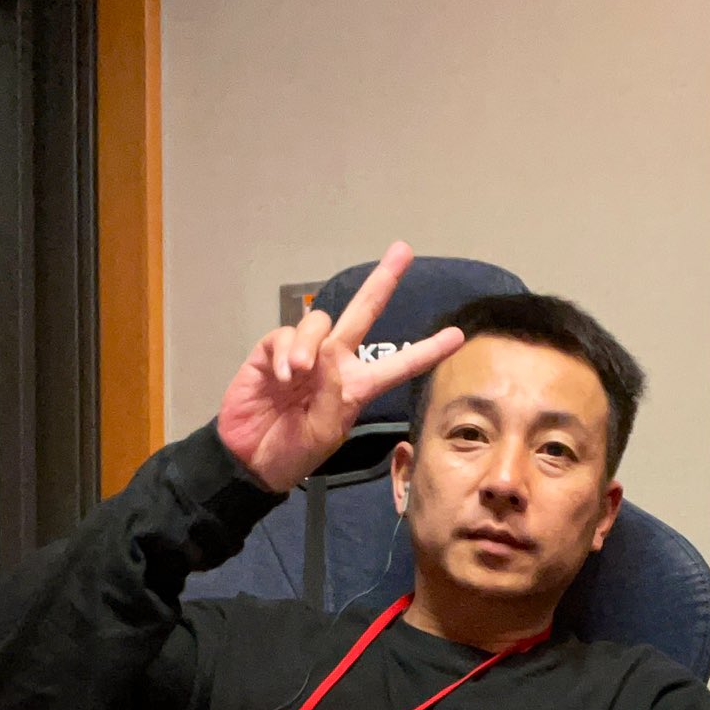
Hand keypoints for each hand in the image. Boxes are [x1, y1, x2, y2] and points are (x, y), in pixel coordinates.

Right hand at [217, 242, 464, 490]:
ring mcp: (304, 354)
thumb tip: (324, 355)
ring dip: (309, 343)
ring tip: (299, 374)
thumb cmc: (294, 452)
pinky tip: (284, 375)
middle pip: (363, 312)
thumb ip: (332, 396)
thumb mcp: (324, 433)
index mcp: (357, 386)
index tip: (457, 336)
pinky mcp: (272, 352)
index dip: (427, 351)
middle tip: (403, 250)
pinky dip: (287, 351)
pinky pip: (284, 335)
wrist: (252, 460)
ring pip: (319, 321)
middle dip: (383, 282)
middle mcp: (334, 362)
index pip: (398, 365)